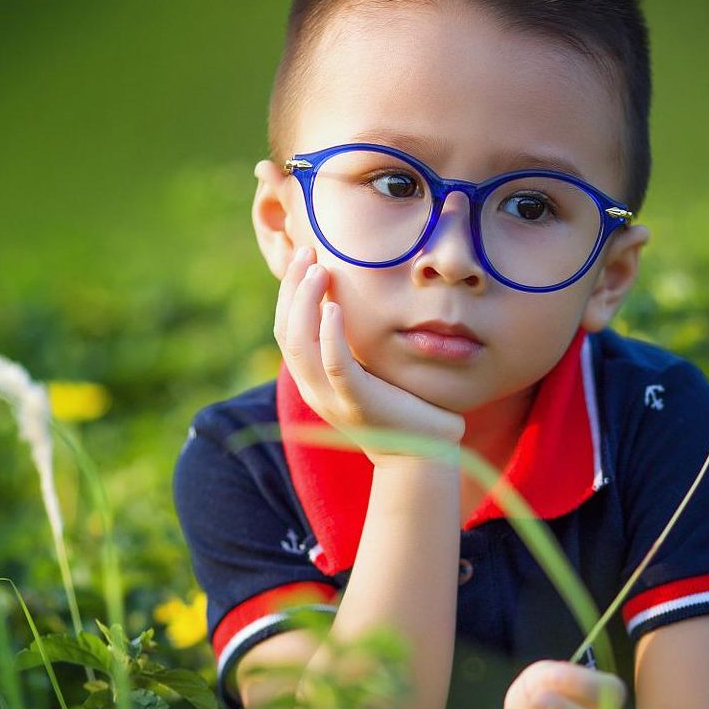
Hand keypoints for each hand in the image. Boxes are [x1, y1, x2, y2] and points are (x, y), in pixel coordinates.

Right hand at [274, 245, 465, 460]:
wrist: (423, 454)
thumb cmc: (403, 408)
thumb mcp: (371, 371)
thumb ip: (357, 345)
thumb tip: (354, 302)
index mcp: (313, 381)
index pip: (285, 330)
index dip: (289, 292)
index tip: (307, 258)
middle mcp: (314, 389)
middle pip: (286, 332)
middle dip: (293, 289)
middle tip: (309, 254)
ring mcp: (332, 398)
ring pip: (301, 345)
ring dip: (306, 303)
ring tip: (320, 272)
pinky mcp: (357, 402)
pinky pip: (335, 365)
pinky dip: (330, 335)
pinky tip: (335, 308)